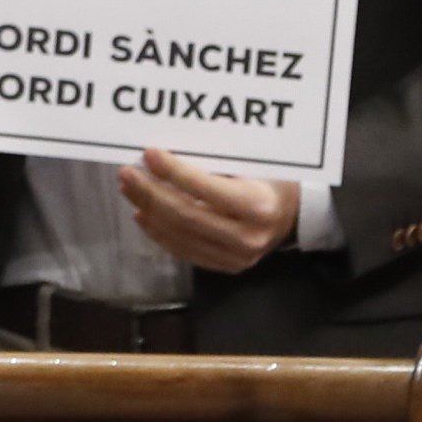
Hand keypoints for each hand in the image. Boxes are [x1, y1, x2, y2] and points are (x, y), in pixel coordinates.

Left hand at [119, 147, 300, 272]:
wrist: (293, 215)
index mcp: (260, 206)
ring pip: (181, 236)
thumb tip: (166, 154)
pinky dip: (159, 233)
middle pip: (188, 217)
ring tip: (130, 188)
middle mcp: (248, 238)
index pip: (209, 189)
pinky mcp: (225, 267)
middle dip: (152, 194)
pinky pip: (185, 251)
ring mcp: (236, 258)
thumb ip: (215, 162)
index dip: (175, 172)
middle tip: (128, 173)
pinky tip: (142, 213)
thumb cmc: (271, 179)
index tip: (149, 154)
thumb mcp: (253, 163)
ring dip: (150, 211)